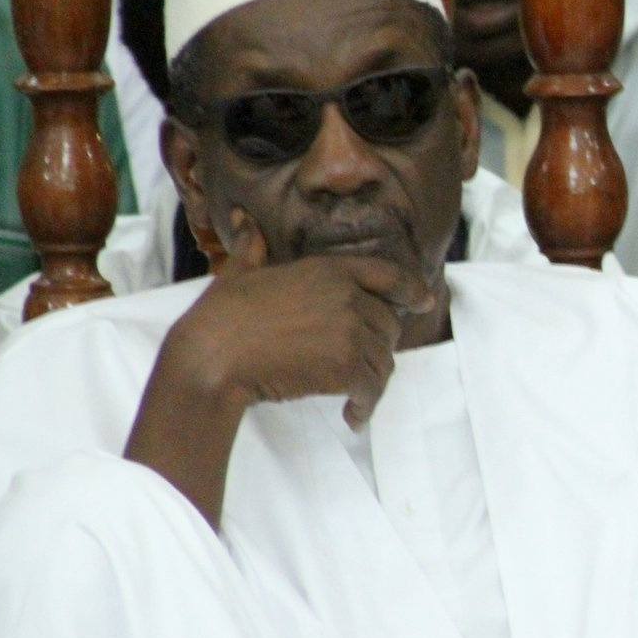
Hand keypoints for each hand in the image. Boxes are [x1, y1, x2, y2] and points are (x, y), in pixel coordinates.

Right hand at [160, 215, 435, 429]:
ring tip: (354, 397)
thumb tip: (246, 221)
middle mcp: (348, 297)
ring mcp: (350, 331)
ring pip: (383, 360)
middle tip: (358, 367)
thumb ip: (253, 248)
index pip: (387, 274)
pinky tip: (352, 416)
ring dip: (370, 381)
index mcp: (328, 270)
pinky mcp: (347, 367)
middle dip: (377, 347)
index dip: (410, 289)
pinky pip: (371, 388)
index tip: (423, 300)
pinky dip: (365, 406)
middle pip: (387, 325)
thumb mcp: (239, 272)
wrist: (214, 356)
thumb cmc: (221, 316)